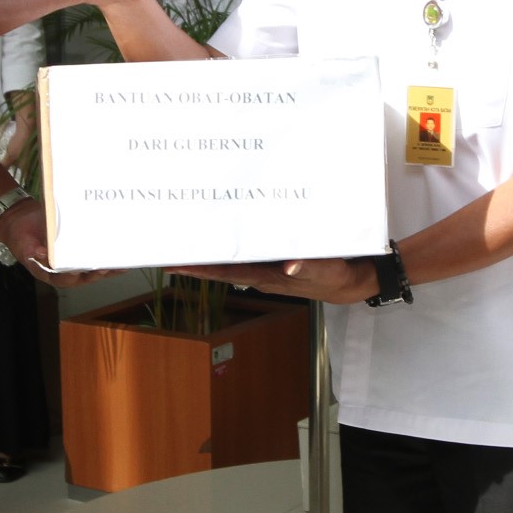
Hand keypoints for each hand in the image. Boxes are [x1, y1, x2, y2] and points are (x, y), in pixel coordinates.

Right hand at [0, 198, 116, 286]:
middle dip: (95, 273)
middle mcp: (64, 269)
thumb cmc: (21, 238)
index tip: (77, 271)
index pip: (63, 278)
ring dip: (106, 268)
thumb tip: (41, 254)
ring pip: (92, 268)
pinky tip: (120, 258)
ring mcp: (73, 260)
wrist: (22, 221)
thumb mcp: (24, 246)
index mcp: (50, 273)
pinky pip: (95, 255)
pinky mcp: (80, 248)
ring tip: (119, 265)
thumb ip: (32, 253)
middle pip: (83, 276)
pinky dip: (107, 258)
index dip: (71, 276)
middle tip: (104, 268)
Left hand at [181, 258, 376, 304]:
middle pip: (219, 266)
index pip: (226, 273)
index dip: (200, 270)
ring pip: (229, 258)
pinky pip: (244, 249)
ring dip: (207, 251)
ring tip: (182, 240)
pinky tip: (218, 231)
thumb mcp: (326, 271)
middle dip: (193, 260)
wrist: (347, 281)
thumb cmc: (334, 276)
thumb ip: (309, 268)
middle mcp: (259, 272)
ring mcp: (263, 266)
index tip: (175, 265)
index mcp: (266, 276)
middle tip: (165, 250)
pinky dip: (229, 241)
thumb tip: (290, 267)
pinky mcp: (271, 258)